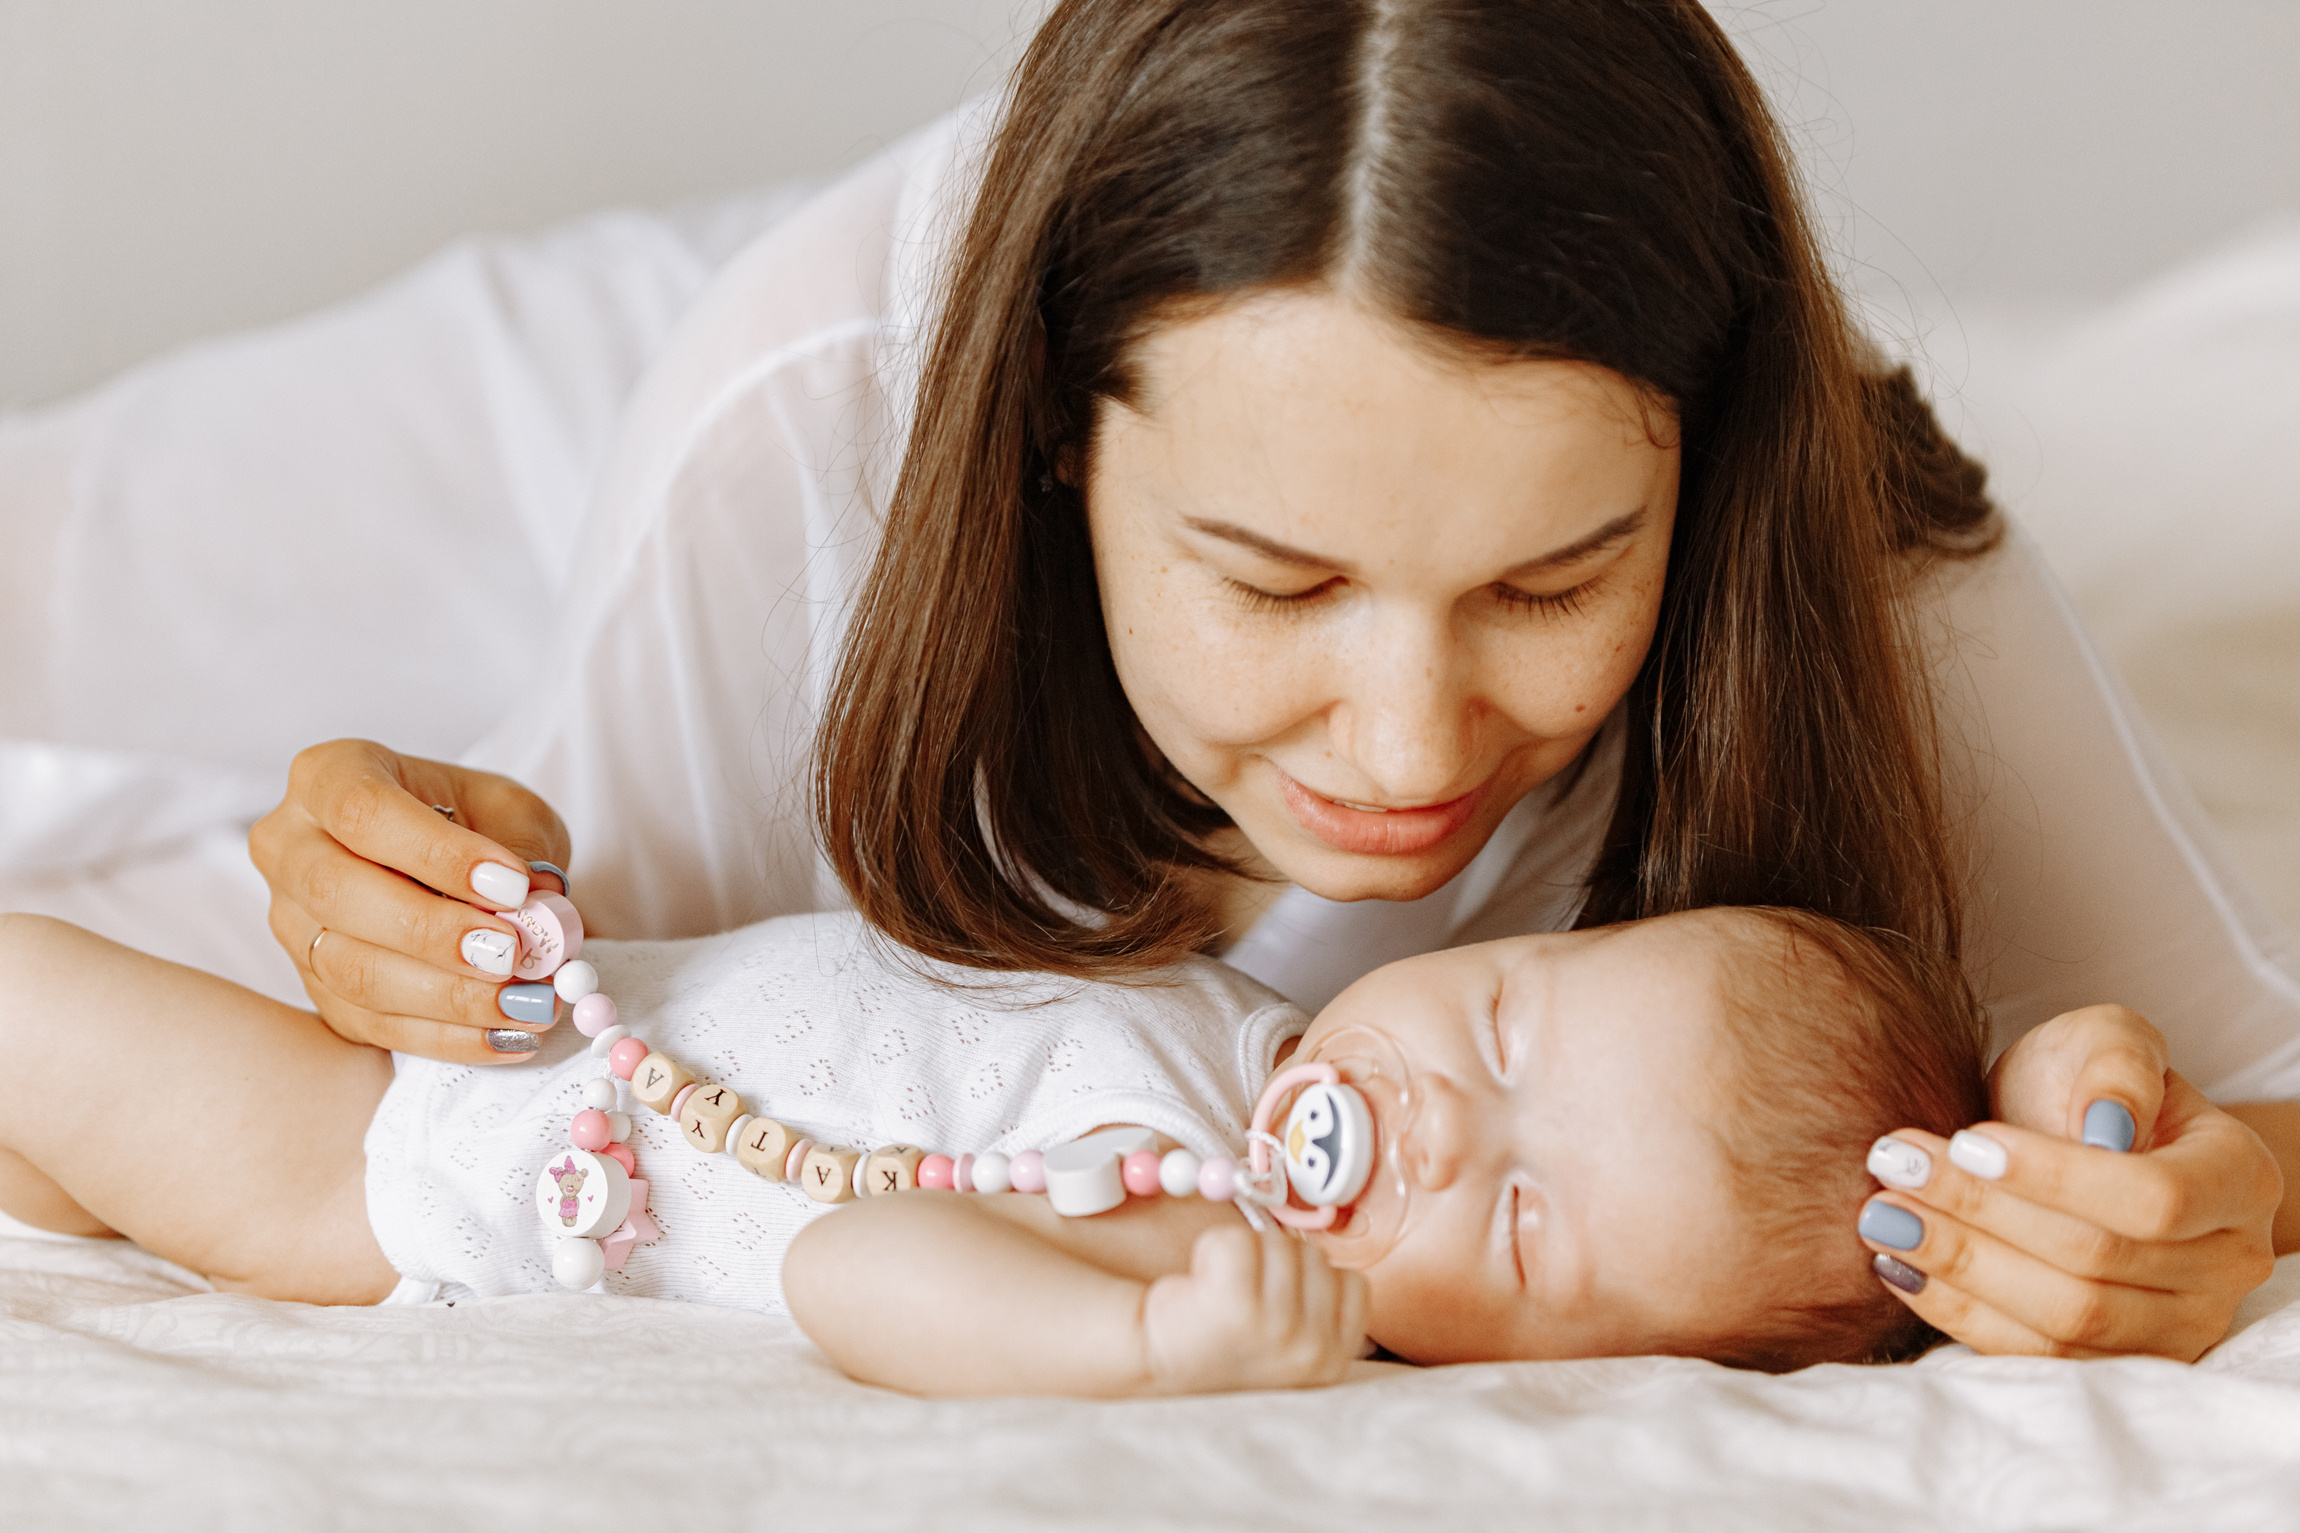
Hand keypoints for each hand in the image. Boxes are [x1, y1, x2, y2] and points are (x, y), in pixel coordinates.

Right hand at [248, 739, 571, 1062]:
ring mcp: (292, 923)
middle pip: (340, 894)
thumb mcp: (510, 811)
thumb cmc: (472, 821)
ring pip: (351, 969)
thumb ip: (522, 848)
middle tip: (511, 954)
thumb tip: (535, 904)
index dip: (438, 854)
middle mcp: (290, 847)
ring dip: (447, 996)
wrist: (446, 861)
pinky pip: (371, 1023)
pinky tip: (508, 1035)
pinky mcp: (315, 986)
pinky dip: (447, 1037)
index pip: (365, 812)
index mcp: (328, 777)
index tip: (512, 887)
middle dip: (434, 933)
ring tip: (524, 1003)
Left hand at [1141, 1224, 1368, 1392]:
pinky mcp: (1236, 1307)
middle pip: (1314, 1258)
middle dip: (1272, 1265)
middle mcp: (1312, 1352)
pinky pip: (1238, 1241)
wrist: (1155, 1360)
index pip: (1351, 1284)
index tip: (1270, 1304)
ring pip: (1278, 1244)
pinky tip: (1198, 1284)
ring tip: (1217, 1294)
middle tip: (1237, 1301)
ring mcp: (1277, 1331)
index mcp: (1332, 1363)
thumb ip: (1319, 1308)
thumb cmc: (1221, 1342)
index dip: (1306, 1281)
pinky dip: (1212, 1248)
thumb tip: (1328, 1253)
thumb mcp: (1291, 1342)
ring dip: (1242, 1255)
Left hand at [1861, 1004, 2281, 1359]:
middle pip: (2096, 1265)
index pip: (2154, 1200)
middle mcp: (2225, 1266)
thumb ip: (2115, 1066)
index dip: (2054, 1178)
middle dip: (1981, 1215)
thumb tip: (2107, 1127)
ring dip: (1960, 1267)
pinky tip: (1897, 1266)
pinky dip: (1957, 1312)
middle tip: (1895, 1167)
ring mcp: (2177, 1327)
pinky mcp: (2115, 1361)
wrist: (2073, 1139)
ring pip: (2063, 1321)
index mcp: (2239, 1180)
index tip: (1966, 1140)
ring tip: (1882, 1216)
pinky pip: (2036, 1357)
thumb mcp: (2105, 1041)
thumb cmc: (2088, 1083)